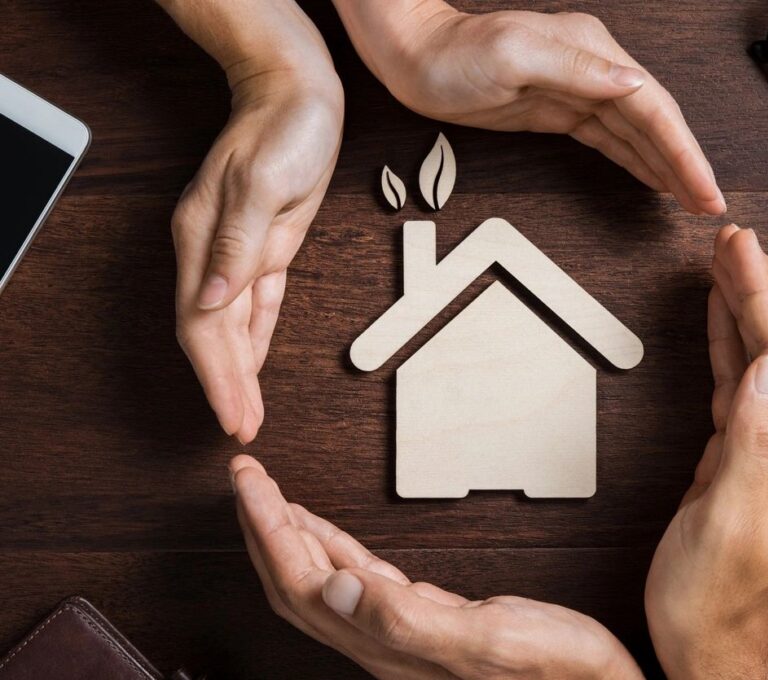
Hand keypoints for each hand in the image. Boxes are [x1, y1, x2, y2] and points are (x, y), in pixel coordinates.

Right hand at [173, 73, 341, 442]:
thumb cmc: (282, 130)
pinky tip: (255, 363)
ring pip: (233, 325)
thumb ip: (238, 244)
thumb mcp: (263, 183)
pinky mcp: (268, 247)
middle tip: (241, 430)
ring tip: (246, 412)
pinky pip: (258, 304)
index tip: (231, 416)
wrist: (298, 96)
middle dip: (227, 386)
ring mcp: (239, 251)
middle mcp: (213, 251)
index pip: (202, 324)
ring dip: (240, 370)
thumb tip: (211, 299)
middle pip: (214, 334)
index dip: (216, 375)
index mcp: (202, 239)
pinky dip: (256, 338)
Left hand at [230, 455, 642, 678]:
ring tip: (267, 495)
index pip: (303, 582)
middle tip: (246, 477)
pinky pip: (356, 574)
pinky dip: (332, 544)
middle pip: (298, 580)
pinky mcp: (421, 614)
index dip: (269, 531)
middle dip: (264, 526)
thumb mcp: (483, 639)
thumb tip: (333, 590)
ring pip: (321, 577)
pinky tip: (323, 529)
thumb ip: (406, 620)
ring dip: (289, 533)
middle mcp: (380, 638)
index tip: (250, 485)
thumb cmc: (550, 668)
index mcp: (386, 642)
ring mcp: (397, 628)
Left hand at [334, 0, 723, 215]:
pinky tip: (653, 177)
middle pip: (655, 123)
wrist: (413, 56)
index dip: (684, 152)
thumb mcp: (514, 53)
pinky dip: (636, 160)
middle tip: (710, 205)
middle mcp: (594, 70)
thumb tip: (633, 83)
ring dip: (667, 167)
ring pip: (637, 134)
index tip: (705, 188)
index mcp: (592, 54)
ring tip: (693, 200)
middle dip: (686, 165)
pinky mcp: (560, 110)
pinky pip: (610, 139)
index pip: (654, 108)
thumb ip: (578, 68)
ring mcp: (578, 90)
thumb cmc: (453, 54)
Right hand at [644, 226, 767, 678]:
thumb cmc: (713, 595)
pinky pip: (741, 382)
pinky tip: (718, 323)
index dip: (760, 291)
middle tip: (733, 239)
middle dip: (763, 283)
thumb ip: (754, 440)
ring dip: (749, 303)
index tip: (737, 246)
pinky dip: (730, 341)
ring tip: (728, 262)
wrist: (710, 642)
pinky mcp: (740, 457)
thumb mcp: (730, 520)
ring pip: (767, 356)